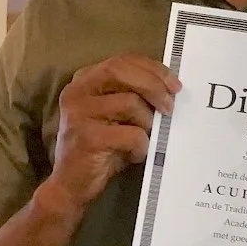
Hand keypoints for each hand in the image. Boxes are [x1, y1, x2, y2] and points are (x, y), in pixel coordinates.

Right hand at [45, 53, 180, 212]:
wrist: (71, 185)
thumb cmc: (101, 148)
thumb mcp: (117, 115)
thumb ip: (133, 95)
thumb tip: (171, 86)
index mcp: (84, 80)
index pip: (122, 60)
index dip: (152, 68)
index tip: (174, 83)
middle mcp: (77, 91)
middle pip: (121, 71)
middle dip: (153, 85)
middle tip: (170, 105)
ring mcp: (79, 113)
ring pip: (130, 103)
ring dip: (147, 122)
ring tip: (144, 137)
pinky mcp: (87, 137)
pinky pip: (131, 134)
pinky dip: (141, 146)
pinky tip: (135, 154)